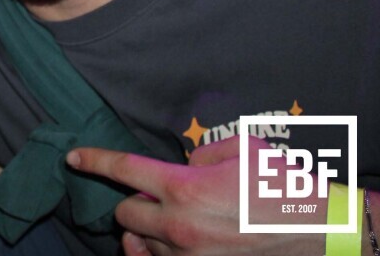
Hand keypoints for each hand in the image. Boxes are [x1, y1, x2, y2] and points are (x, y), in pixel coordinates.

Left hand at [67, 136, 322, 254]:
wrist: (322, 232)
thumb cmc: (283, 185)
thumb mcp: (240, 149)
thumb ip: (199, 154)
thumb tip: (183, 166)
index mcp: (185, 187)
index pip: (124, 170)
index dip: (93, 161)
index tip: (72, 158)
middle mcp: (180, 226)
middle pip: (125, 215)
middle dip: (134, 204)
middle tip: (158, 197)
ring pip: (143, 245)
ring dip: (149, 231)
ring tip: (174, 221)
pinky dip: (157, 254)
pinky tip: (162, 244)